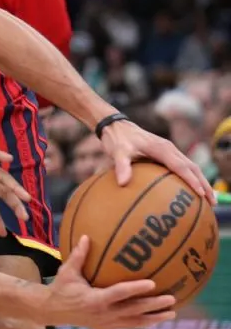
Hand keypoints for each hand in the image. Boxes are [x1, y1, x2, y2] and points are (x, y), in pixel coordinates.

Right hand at [41, 236, 176, 328]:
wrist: (52, 311)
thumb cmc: (61, 288)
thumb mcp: (68, 271)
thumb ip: (79, 255)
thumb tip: (87, 236)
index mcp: (95, 299)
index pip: (119, 293)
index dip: (136, 289)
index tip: (152, 283)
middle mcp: (103, 314)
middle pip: (133, 310)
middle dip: (153, 305)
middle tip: (171, 298)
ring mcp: (106, 323)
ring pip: (135, 322)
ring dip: (154, 318)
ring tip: (171, 313)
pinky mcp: (107, 328)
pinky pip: (129, 326)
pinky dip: (143, 323)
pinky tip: (155, 319)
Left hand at [100, 120, 214, 204]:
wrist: (116, 126)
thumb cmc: (118, 139)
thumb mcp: (117, 152)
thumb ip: (121, 166)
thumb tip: (122, 183)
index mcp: (162, 148)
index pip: (181, 166)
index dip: (192, 180)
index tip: (201, 194)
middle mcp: (170, 149)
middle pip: (193, 168)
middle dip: (204, 184)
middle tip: (212, 202)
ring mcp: (170, 151)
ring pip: (191, 167)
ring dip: (201, 182)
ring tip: (208, 200)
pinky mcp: (166, 154)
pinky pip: (183, 167)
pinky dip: (191, 179)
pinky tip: (189, 192)